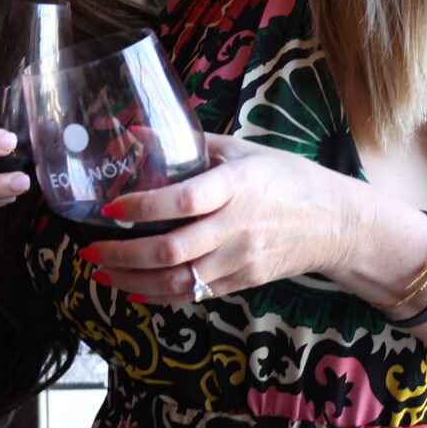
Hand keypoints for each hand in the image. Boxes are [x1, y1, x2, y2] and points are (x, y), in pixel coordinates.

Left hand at [75, 133, 353, 300]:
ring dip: (133, 279)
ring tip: (101, 271)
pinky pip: (193, 295)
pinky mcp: (242, 282)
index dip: (144, 206)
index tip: (110, 207)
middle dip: (124, 254)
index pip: (185, 200)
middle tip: (90, 249)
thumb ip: (190, 144)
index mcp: (238, 185)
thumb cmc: (286, 178)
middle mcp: (238, 226)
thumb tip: (133, 131)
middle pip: (173, 250)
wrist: (335, 223)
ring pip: (178, 280)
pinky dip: (158, 296)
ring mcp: (240, 260)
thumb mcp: (243, 151)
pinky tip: (132, 288)